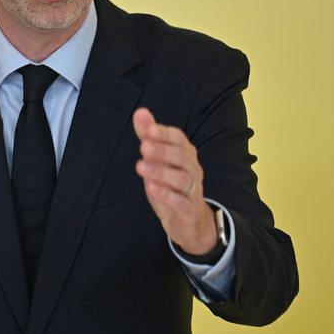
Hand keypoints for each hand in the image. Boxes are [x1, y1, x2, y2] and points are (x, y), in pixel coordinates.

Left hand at [133, 107, 216, 254]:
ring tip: (140, 167)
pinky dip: (165, 194)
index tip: (148, 131)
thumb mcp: (156, 161)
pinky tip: (151, 188)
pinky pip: (180, 201)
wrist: (189, 221)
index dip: (164, 134)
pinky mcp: (189, 210)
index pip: (179, 139)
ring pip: (181, 179)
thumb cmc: (170, 186)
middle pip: (181, 156)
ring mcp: (193, 190)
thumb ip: (149, 137)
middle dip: (162, 151)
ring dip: (160, 172)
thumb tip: (140, 112)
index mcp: (186, 155)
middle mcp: (193, 170)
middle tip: (143, 147)